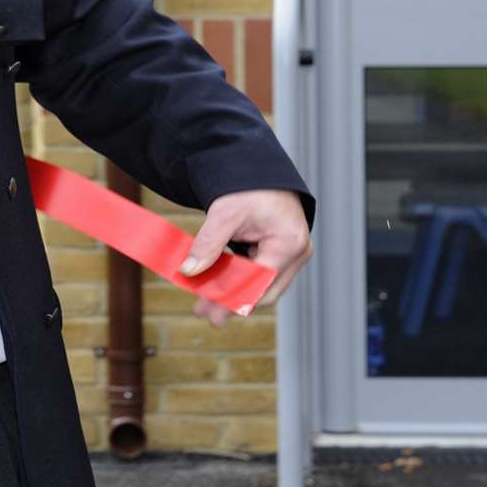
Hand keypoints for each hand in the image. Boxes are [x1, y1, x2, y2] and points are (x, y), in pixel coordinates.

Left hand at [180, 188, 311, 326]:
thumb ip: (208, 244)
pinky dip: (243, 283)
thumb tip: (189, 271)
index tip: (207, 310)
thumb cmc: (248, 187)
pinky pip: (264, 277)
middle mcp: (297, 253)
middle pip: (265, 292)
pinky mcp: (285, 254)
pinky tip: (220, 287)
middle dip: (233, 304)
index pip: (259, 282)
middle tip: (204, 314)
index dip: (232, 299)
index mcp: (288, 242)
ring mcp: (294, 255)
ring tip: (206, 305)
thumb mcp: (225, 212)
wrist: (260, 172)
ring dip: (237, 296)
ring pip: (265, 288)